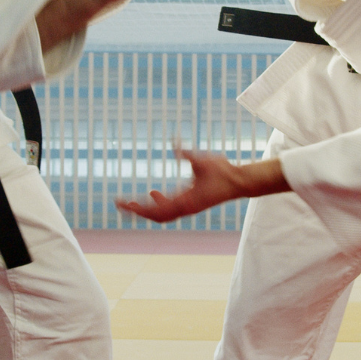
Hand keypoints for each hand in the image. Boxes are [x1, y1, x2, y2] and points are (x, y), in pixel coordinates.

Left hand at [116, 151, 286, 222]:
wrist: (240, 182)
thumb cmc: (223, 172)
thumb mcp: (202, 160)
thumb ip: (186, 153)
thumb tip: (173, 143)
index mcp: (186, 201)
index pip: (156, 210)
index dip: (138, 209)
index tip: (123, 203)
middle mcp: (185, 208)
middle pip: (155, 216)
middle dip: (137, 211)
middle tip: (120, 204)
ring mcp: (188, 208)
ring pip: (162, 215)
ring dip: (147, 209)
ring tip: (131, 202)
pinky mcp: (191, 203)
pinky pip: (170, 209)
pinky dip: (159, 204)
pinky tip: (153, 192)